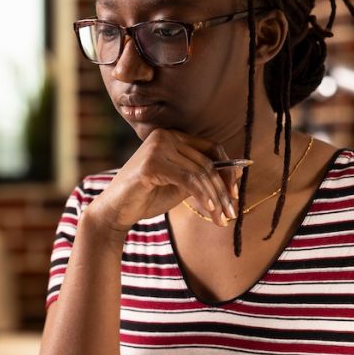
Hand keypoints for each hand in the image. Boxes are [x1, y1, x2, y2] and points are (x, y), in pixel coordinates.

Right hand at [84, 129, 242, 233]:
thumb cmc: (146, 198)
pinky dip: (203, 196)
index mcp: (172, 136)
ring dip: (215, 198)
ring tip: (222, 218)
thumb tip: (238, 172)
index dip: (228, 170)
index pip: (211, 147)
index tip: (234, 194)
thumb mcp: (181, 185)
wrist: (115, 211)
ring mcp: (157, 147)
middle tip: (231, 213)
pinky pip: (188, 180)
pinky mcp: (151, 163)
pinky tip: (210, 210)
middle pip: (207, 162)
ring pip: (200, 172)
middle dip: (223, 190)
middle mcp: (165, 136)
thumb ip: (202, 177)